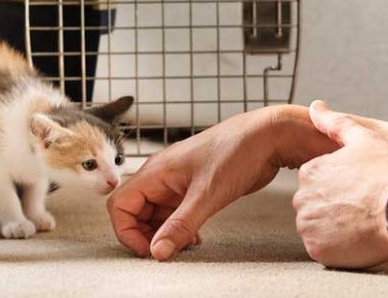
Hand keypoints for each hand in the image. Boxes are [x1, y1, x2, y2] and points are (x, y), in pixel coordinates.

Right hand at [107, 105, 337, 260]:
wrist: (268, 136)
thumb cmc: (237, 152)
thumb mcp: (207, 195)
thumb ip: (180, 225)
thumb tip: (158, 251)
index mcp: (156, 171)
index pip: (120, 205)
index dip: (127, 231)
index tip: (149, 249)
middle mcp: (162, 176)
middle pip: (135, 212)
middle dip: (147, 235)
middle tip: (169, 250)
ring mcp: (178, 182)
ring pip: (156, 214)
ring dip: (165, 233)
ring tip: (185, 246)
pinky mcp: (195, 187)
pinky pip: (176, 212)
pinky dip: (180, 228)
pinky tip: (196, 238)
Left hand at [293, 100, 387, 268]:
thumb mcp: (365, 139)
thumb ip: (335, 123)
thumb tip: (315, 106)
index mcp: (310, 171)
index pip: (316, 181)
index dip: (340, 186)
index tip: (359, 189)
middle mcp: (303, 199)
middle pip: (314, 205)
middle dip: (333, 207)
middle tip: (363, 207)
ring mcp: (309, 226)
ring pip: (317, 227)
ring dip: (334, 227)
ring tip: (362, 222)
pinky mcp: (319, 250)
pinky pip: (323, 249)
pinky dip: (338, 247)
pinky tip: (358, 238)